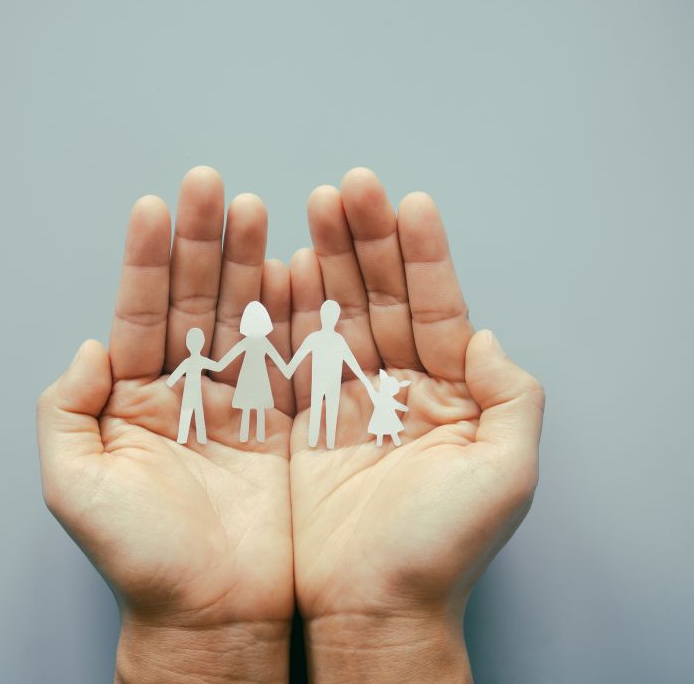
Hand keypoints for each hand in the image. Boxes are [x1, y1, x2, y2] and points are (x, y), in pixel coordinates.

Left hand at [37, 168, 295, 683]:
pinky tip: (295, 268)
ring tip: (256, 210)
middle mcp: (186, 388)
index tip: (155, 207)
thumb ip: (66, 413)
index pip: (140, 311)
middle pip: (194, 298)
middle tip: (212, 188)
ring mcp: (237, 398)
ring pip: (242, 315)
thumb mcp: (77, 487)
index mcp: (135, 397)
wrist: (214, 611)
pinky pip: (287, 354)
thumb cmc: (142, 558)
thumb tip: (89, 349)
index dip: (145, 260)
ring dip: (248, 262)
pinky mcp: (281, 418)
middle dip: (201, 241)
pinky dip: (291, 311)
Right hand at [288, 169, 543, 682]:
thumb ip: (511, 399)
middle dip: (367, 239)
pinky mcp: (303, 416)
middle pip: (381, 295)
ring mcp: (347, 396)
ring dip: (327, 259)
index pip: (436, 306)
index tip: (409, 204)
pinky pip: (295, 351)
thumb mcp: (504, 474)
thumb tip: (489, 338)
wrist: (371, 607)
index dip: (424, 255)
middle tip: (349, 188)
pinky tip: (285, 268)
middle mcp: (397, 385)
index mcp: (448, 392)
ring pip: (336, 311)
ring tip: (313, 207)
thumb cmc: (439, 551)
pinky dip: (289, 309)